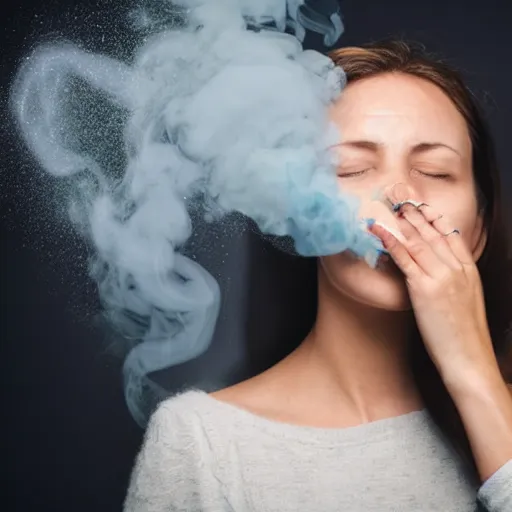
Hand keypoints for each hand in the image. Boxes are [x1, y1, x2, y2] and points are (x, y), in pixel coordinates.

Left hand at [368, 192, 498, 386]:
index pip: (450, 234)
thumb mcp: (466, 303)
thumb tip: (433, 273)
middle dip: (414, 210)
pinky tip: (378, 230)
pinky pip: (405, 258)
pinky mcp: (425, 289)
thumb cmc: (464, 337)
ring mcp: (442, 277)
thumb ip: (453, 283)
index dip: (433, 217)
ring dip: (400, 219)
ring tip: (387, 202)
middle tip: (398, 193)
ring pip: (418, 240)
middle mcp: (457, 269)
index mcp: (469, 271)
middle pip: (433, 231)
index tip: (420, 204)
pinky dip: (390, 241)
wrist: (469, 361)